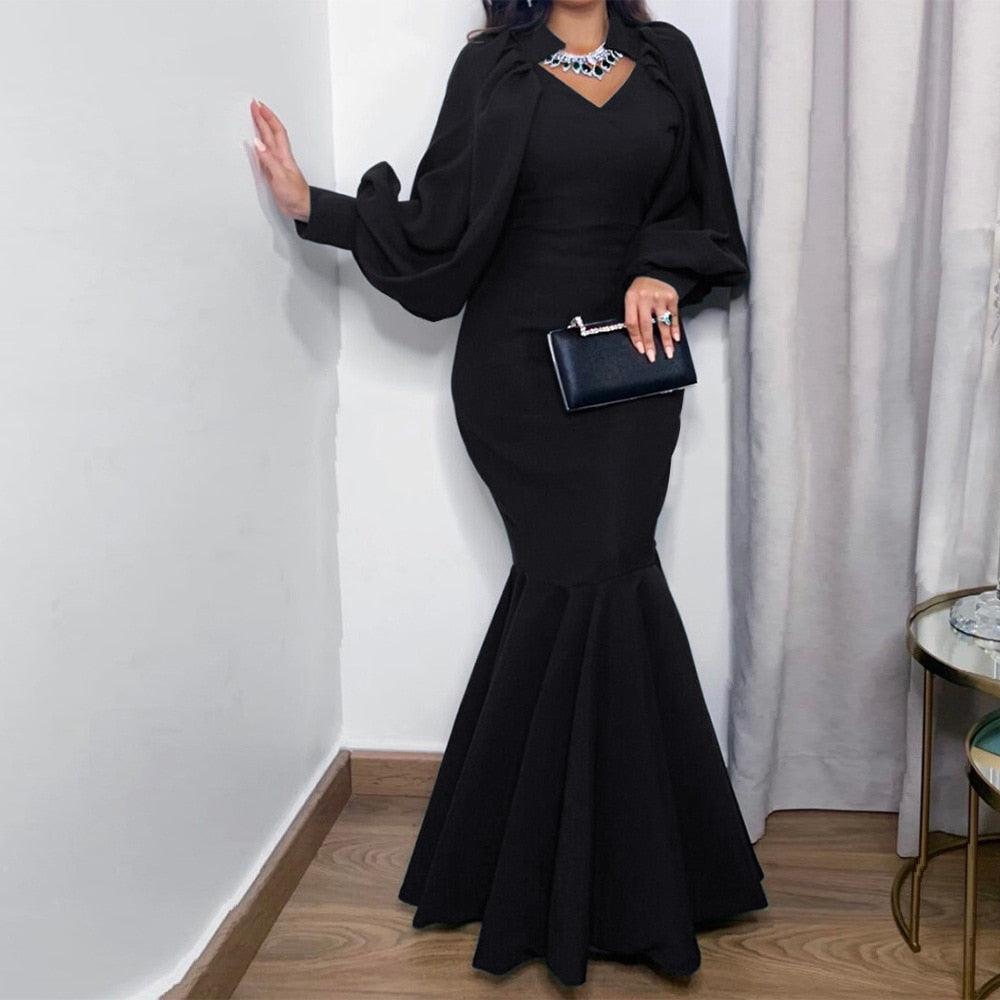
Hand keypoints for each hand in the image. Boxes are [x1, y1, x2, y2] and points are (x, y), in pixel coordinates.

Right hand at [250, 99, 310, 221]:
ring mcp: (276, 163)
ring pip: (267, 140)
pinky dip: (258, 145)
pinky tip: (255, 143)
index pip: (275, 130)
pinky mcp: (272, 172)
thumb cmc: (295, 194)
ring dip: (261, 128)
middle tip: (254, 105)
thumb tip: (257, 142)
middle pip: (270, 132)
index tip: (258, 106)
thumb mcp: (280, 176)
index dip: (267, 117)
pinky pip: (264, 153)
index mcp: (283, 155)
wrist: (301, 207)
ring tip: (254, 117)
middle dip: (262, 117)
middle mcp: (280, 157)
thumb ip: (268, 159)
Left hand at [624, 276, 682, 361]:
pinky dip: (675, 329)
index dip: (636, 338)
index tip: (641, 350)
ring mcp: (659, 297)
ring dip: (666, 340)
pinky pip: (673, 316)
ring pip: (662, 323)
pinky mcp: (671, 297)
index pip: (632, 323)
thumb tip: (638, 340)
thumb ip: (632, 316)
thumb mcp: (630, 300)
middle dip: (650, 343)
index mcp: (631, 298)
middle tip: (652, 357)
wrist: (653, 272)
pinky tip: (676, 339)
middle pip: (646, 325)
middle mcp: (645, 298)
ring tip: (669, 352)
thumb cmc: (640, 291)